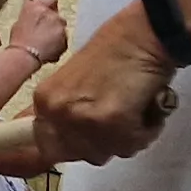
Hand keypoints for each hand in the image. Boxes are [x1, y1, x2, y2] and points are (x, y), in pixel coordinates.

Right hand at [7, 0, 68, 66]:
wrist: (25, 55)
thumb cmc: (19, 40)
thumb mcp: (20, 21)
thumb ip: (31, 12)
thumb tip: (34, 11)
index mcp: (37, 6)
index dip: (50, 5)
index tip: (48, 10)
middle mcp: (51, 14)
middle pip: (57, 16)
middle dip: (53, 23)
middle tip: (44, 31)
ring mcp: (60, 26)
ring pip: (61, 29)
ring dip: (56, 34)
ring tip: (44, 44)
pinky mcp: (65, 39)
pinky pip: (64, 41)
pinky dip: (58, 45)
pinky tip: (48, 50)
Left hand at [32, 4, 178, 163]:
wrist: (140, 35)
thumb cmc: (114, 53)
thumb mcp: (74, 82)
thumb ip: (66, 110)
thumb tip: (67, 139)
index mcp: (44, 100)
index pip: (44, 144)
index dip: (67, 146)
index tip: (85, 139)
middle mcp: (58, 112)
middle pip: (78, 155)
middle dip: (100, 144)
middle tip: (117, 121)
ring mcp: (83, 119)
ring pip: (106, 153)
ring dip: (125, 138)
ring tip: (133, 110)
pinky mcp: (113, 123)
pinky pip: (132, 145)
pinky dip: (145, 131)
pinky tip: (146, 107)